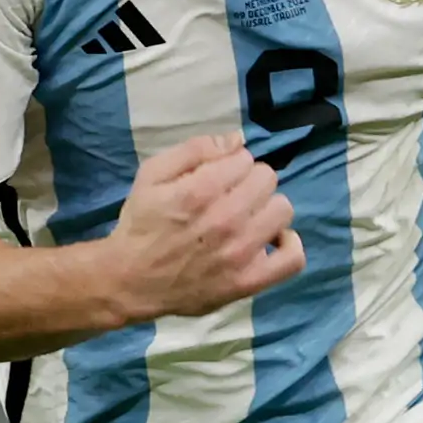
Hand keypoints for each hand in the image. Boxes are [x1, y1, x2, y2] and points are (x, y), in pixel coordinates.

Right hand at [109, 134, 303, 320]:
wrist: (130, 281)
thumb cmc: (141, 225)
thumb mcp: (151, 174)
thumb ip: (193, 150)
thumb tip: (236, 140)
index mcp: (199, 191)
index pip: (244, 159)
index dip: (231, 163)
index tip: (217, 177)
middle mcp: (224, 220)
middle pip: (266, 179)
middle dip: (250, 182)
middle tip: (231, 197)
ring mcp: (240, 253)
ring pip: (282, 210)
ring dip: (267, 209)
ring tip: (248, 218)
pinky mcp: (248, 281)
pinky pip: (292, 258)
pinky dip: (287, 244)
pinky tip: (270, 240)